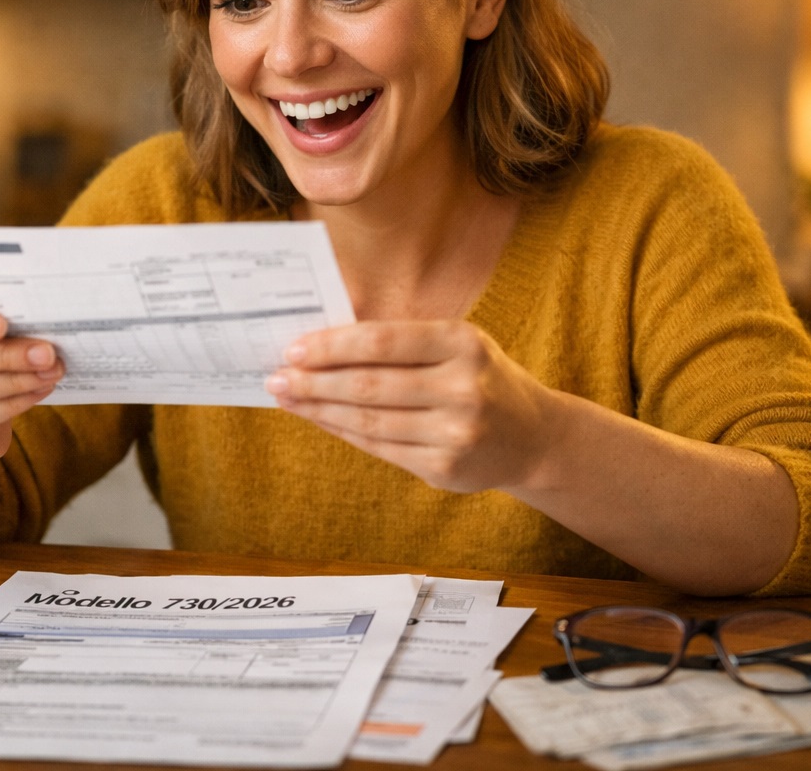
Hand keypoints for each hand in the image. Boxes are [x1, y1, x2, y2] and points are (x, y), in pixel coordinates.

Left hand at [265, 321, 557, 493]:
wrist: (533, 436)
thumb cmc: (479, 379)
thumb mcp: (455, 346)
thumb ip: (400, 344)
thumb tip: (322, 345)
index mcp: (463, 343)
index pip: (383, 342)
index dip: (333, 346)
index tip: (294, 349)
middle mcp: (463, 388)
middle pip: (370, 385)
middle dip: (315, 381)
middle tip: (277, 376)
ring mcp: (455, 432)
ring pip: (369, 420)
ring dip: (320, 409)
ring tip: (288, 398)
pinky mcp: (444, 468)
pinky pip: (379, 447)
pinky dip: (342, 432)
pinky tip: (319, 419)